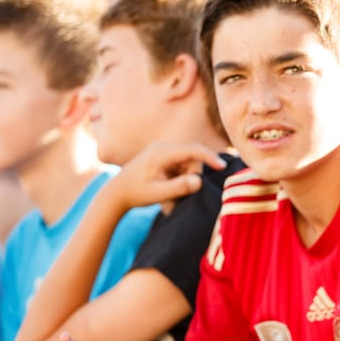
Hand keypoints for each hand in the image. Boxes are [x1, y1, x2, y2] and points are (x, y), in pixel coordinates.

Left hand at [103, 141, 226, 212]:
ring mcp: (162, 150)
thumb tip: (199, 181)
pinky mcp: (163, 156)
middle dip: (192, 174)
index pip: (192, 149)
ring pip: (188, 161)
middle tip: (179, 193)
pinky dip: (180, 176)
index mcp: (161, 152)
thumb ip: (179, 187)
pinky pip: (181, 164)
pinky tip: (168, 185)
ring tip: (169, 191)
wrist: (116, 192)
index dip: (209, 157)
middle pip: (192, 156)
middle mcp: (163, 147)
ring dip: (185, 177)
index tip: (222, 167)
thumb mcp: (158, 194)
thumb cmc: (136, 193)